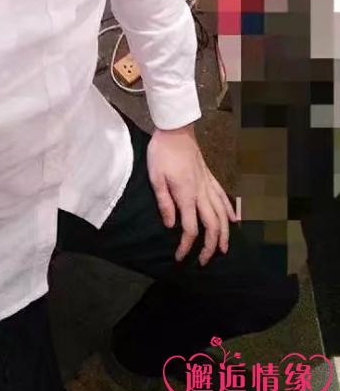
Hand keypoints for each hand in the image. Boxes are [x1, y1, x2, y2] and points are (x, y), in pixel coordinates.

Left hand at [146, 124, 237, 265]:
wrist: (175, 129)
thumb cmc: (162, 152)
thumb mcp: (155, 177)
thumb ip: (164, 202)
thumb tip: (171, 225)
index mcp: (186, 195)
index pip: (190, 228)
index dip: (187, 246)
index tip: (181, 257)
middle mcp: (201, 192)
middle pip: (212, 225)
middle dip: (211, 246)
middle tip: (204, 261)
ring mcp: (208, 184)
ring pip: (222, 214)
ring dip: (225, 233)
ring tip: (224, 249)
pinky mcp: (210, 177)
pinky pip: (223, 196)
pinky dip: (230, 210)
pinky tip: (235, 220)